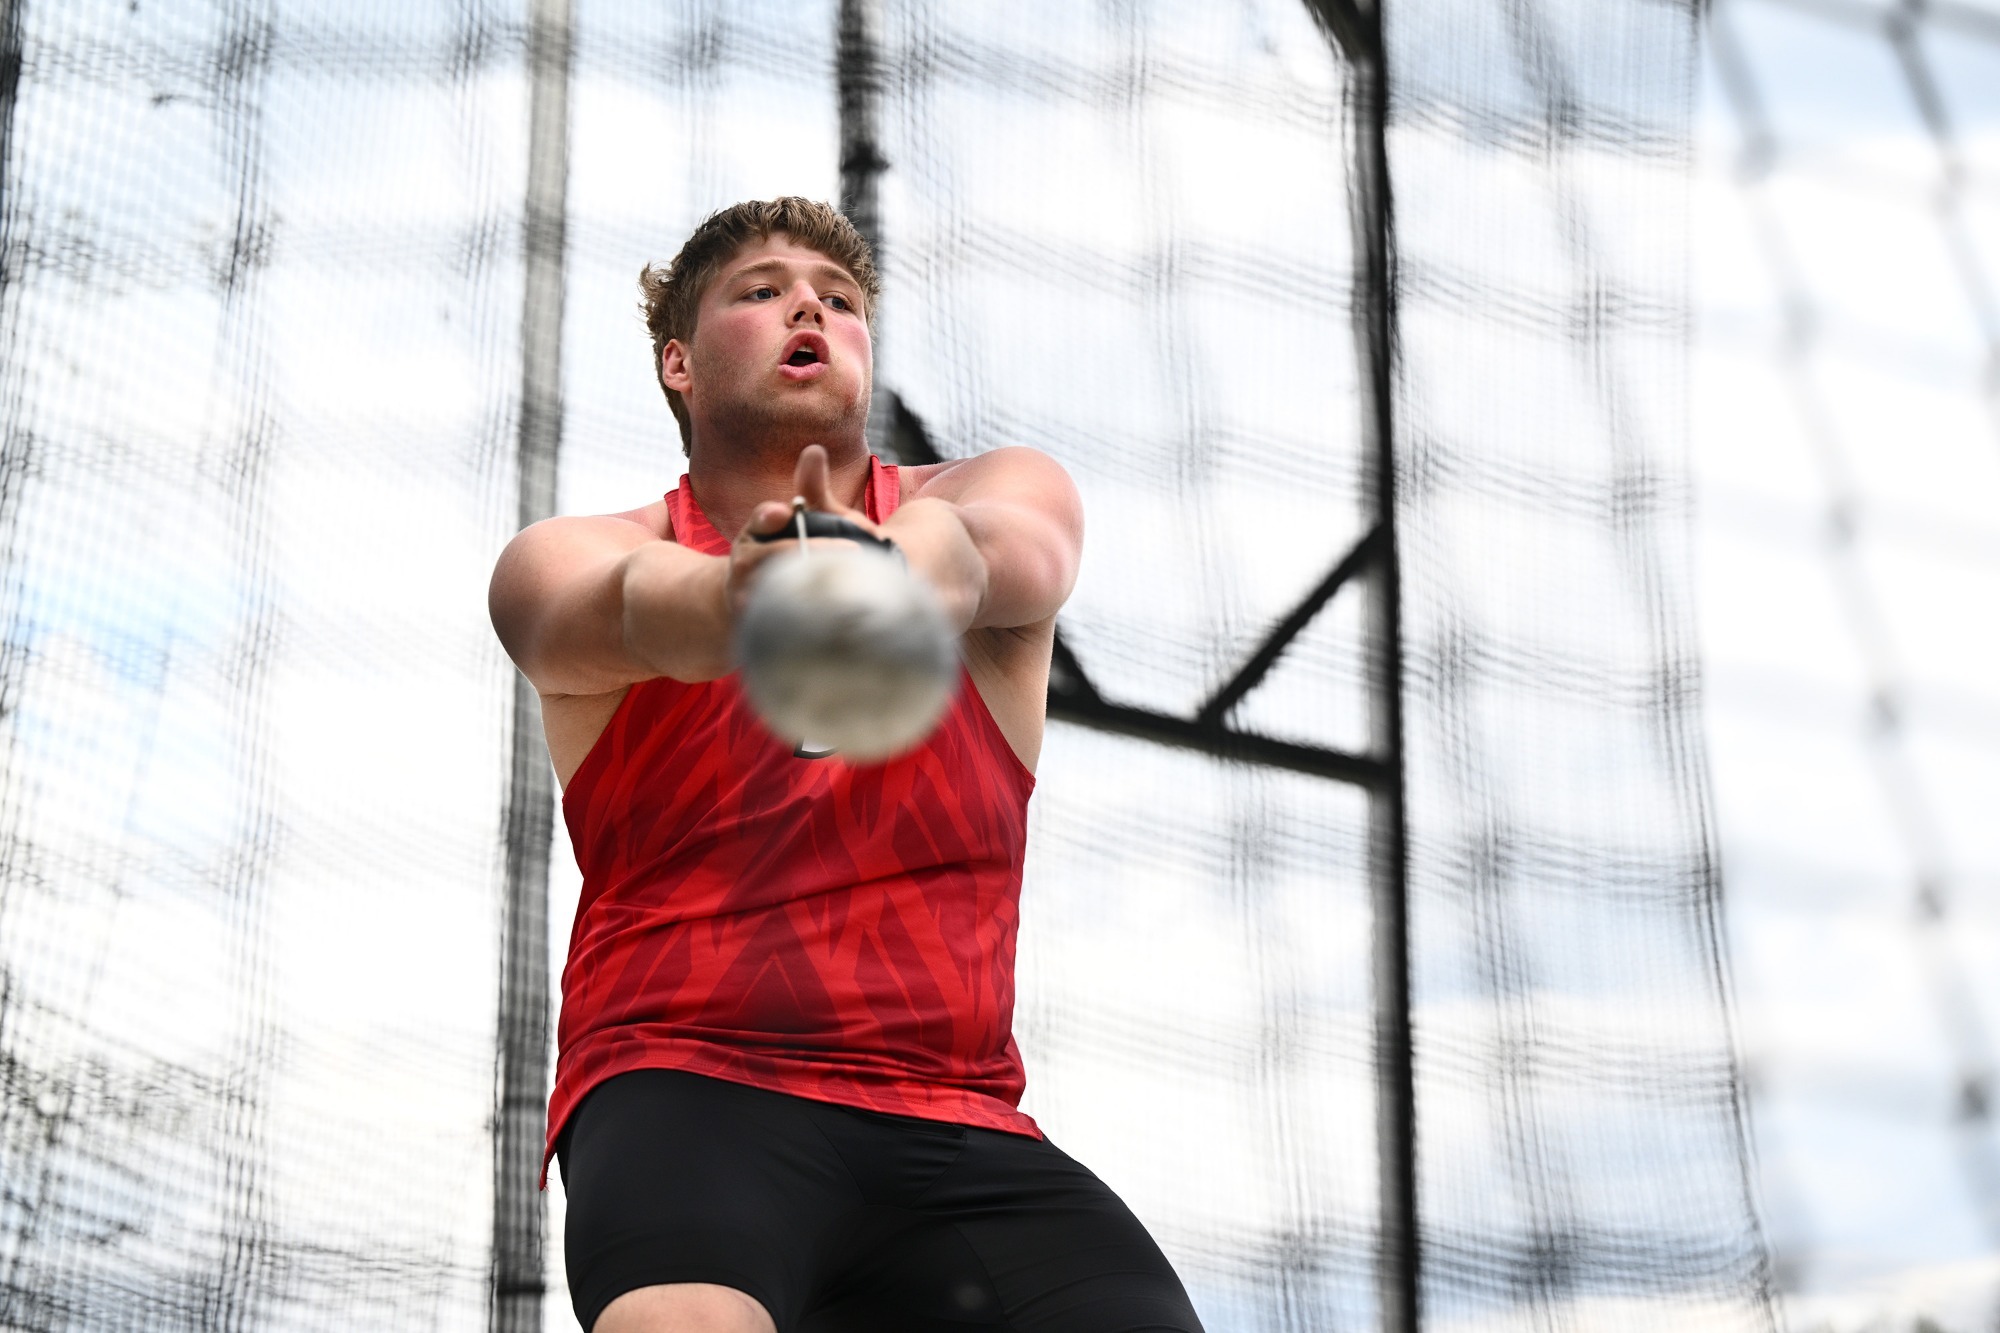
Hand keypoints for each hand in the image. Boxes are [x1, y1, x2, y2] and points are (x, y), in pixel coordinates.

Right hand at [724, 445, 883, 614]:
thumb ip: (811, 489)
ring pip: (775, 589)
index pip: (761, 521)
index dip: (769, 518)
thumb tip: (814, 451)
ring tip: (851, 581)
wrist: (771, 601)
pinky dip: (809, 616)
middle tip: (855, 548)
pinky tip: (837, 612)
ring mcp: (744, 596)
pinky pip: (780, 619)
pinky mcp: (753, 624)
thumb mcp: (804, 520)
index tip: (784, 512)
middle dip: (813, 552)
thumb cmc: (795, 552)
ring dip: (811, 586)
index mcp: (754, 535)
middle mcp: (744, 564)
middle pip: (771, 557)